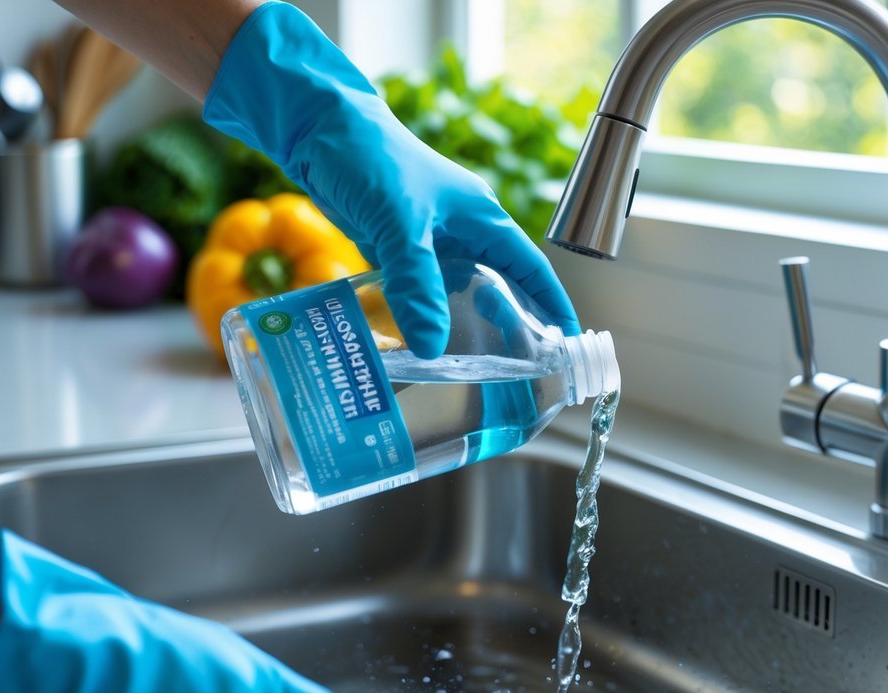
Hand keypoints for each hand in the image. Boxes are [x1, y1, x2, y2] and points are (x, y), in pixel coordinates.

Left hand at [203, 1, 579, 358]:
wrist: (319, 129)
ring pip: (457, 291)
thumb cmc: (371, 160)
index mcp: (482, 219)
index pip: (531, 268)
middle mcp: (463, 232)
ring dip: (464, 324)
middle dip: (512, 323)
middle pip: (499, 285)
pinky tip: (418, 341)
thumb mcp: (401, 226)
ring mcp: (430, 240)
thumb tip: (433, 347)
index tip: (568, 340)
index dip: (552, 304)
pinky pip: (420, 289)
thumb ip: (418, 286)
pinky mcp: (398, 247)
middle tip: (520, 367)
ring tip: (472, 366)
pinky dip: (424, 314)